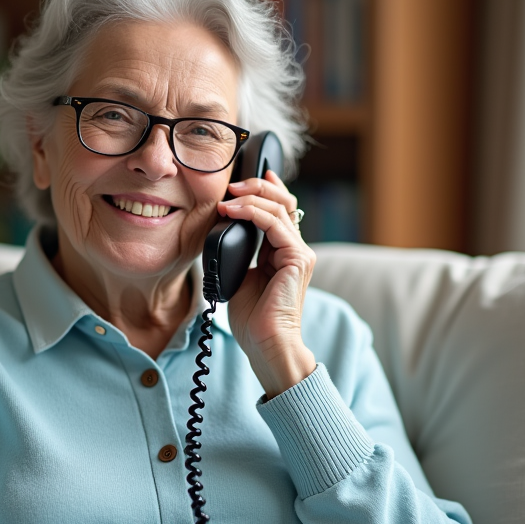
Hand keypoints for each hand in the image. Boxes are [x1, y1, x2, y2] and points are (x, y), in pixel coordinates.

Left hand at [216, 171, 316, 397]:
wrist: (266, 344)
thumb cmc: (253, 318)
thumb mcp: (241, 275)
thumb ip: (240, 252)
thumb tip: (224, 229)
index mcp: (284, 252)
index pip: (279, 210)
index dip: (264, 190)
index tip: (243, 178)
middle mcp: (296, 249)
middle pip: (283, 202)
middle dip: (257, 186)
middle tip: (232, 183)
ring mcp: (300, 253)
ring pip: (279, 208)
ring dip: (250, 197)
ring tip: (226, 198)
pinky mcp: (298, 259)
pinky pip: (275, 224)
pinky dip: (252, 213)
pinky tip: (232, 212)